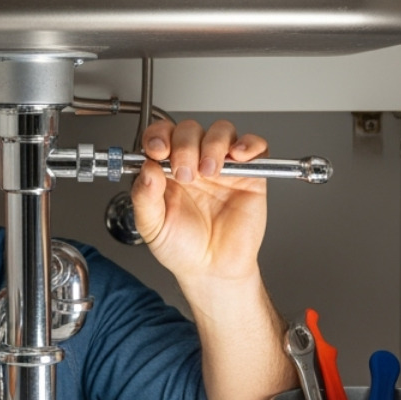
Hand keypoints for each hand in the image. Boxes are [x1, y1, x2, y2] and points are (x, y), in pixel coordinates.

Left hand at [130, 119, 269, 286]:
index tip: (157, 150)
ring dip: (213, 145)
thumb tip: (146, 168)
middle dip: (185, 145)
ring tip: (209, 172)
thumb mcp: (152, 225)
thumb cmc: (182, 248)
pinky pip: (255, 146)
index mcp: (167, 170)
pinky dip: (249, 144)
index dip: (158, 135)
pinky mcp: (250, 175)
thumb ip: (144, 196)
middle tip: (185, 173)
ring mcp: (222, 167)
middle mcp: (194, 162)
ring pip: (221, 131)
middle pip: (190, 129)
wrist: (211, 270)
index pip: (161, 135)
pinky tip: (237, 157)